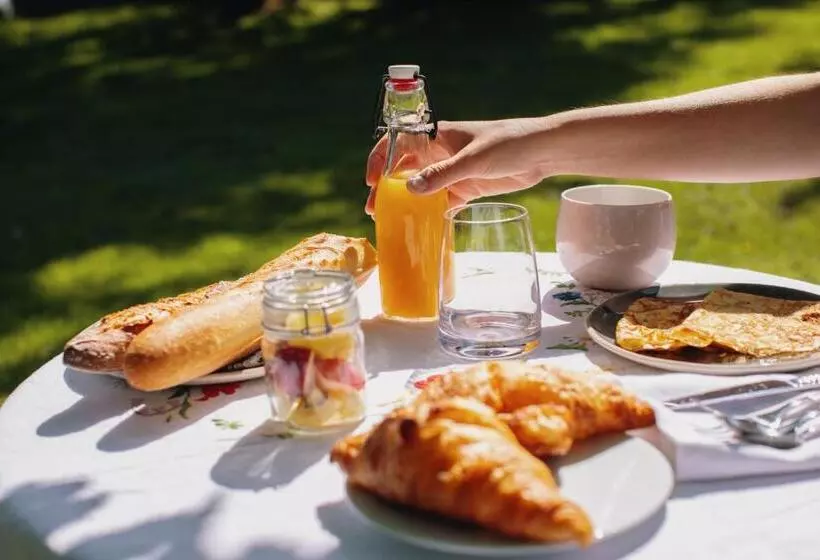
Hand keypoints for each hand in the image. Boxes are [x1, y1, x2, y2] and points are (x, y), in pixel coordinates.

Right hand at [364, 118, 549, 215]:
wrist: (542, 152)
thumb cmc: (509, 142)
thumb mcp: (474, 159)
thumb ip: (443, 174)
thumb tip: (411, 189)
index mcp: (437, 136)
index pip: (399, 143)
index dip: (381, 159)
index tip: (372, 181)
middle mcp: (440, 154)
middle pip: (405, 171)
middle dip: (388, 189)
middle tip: (375, 210)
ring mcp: (452, 172)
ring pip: (421, 189)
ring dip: (406, 204)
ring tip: (391, 222)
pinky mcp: (466, 188)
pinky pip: (441, 202)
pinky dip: (430, 213)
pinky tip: (420, 227)